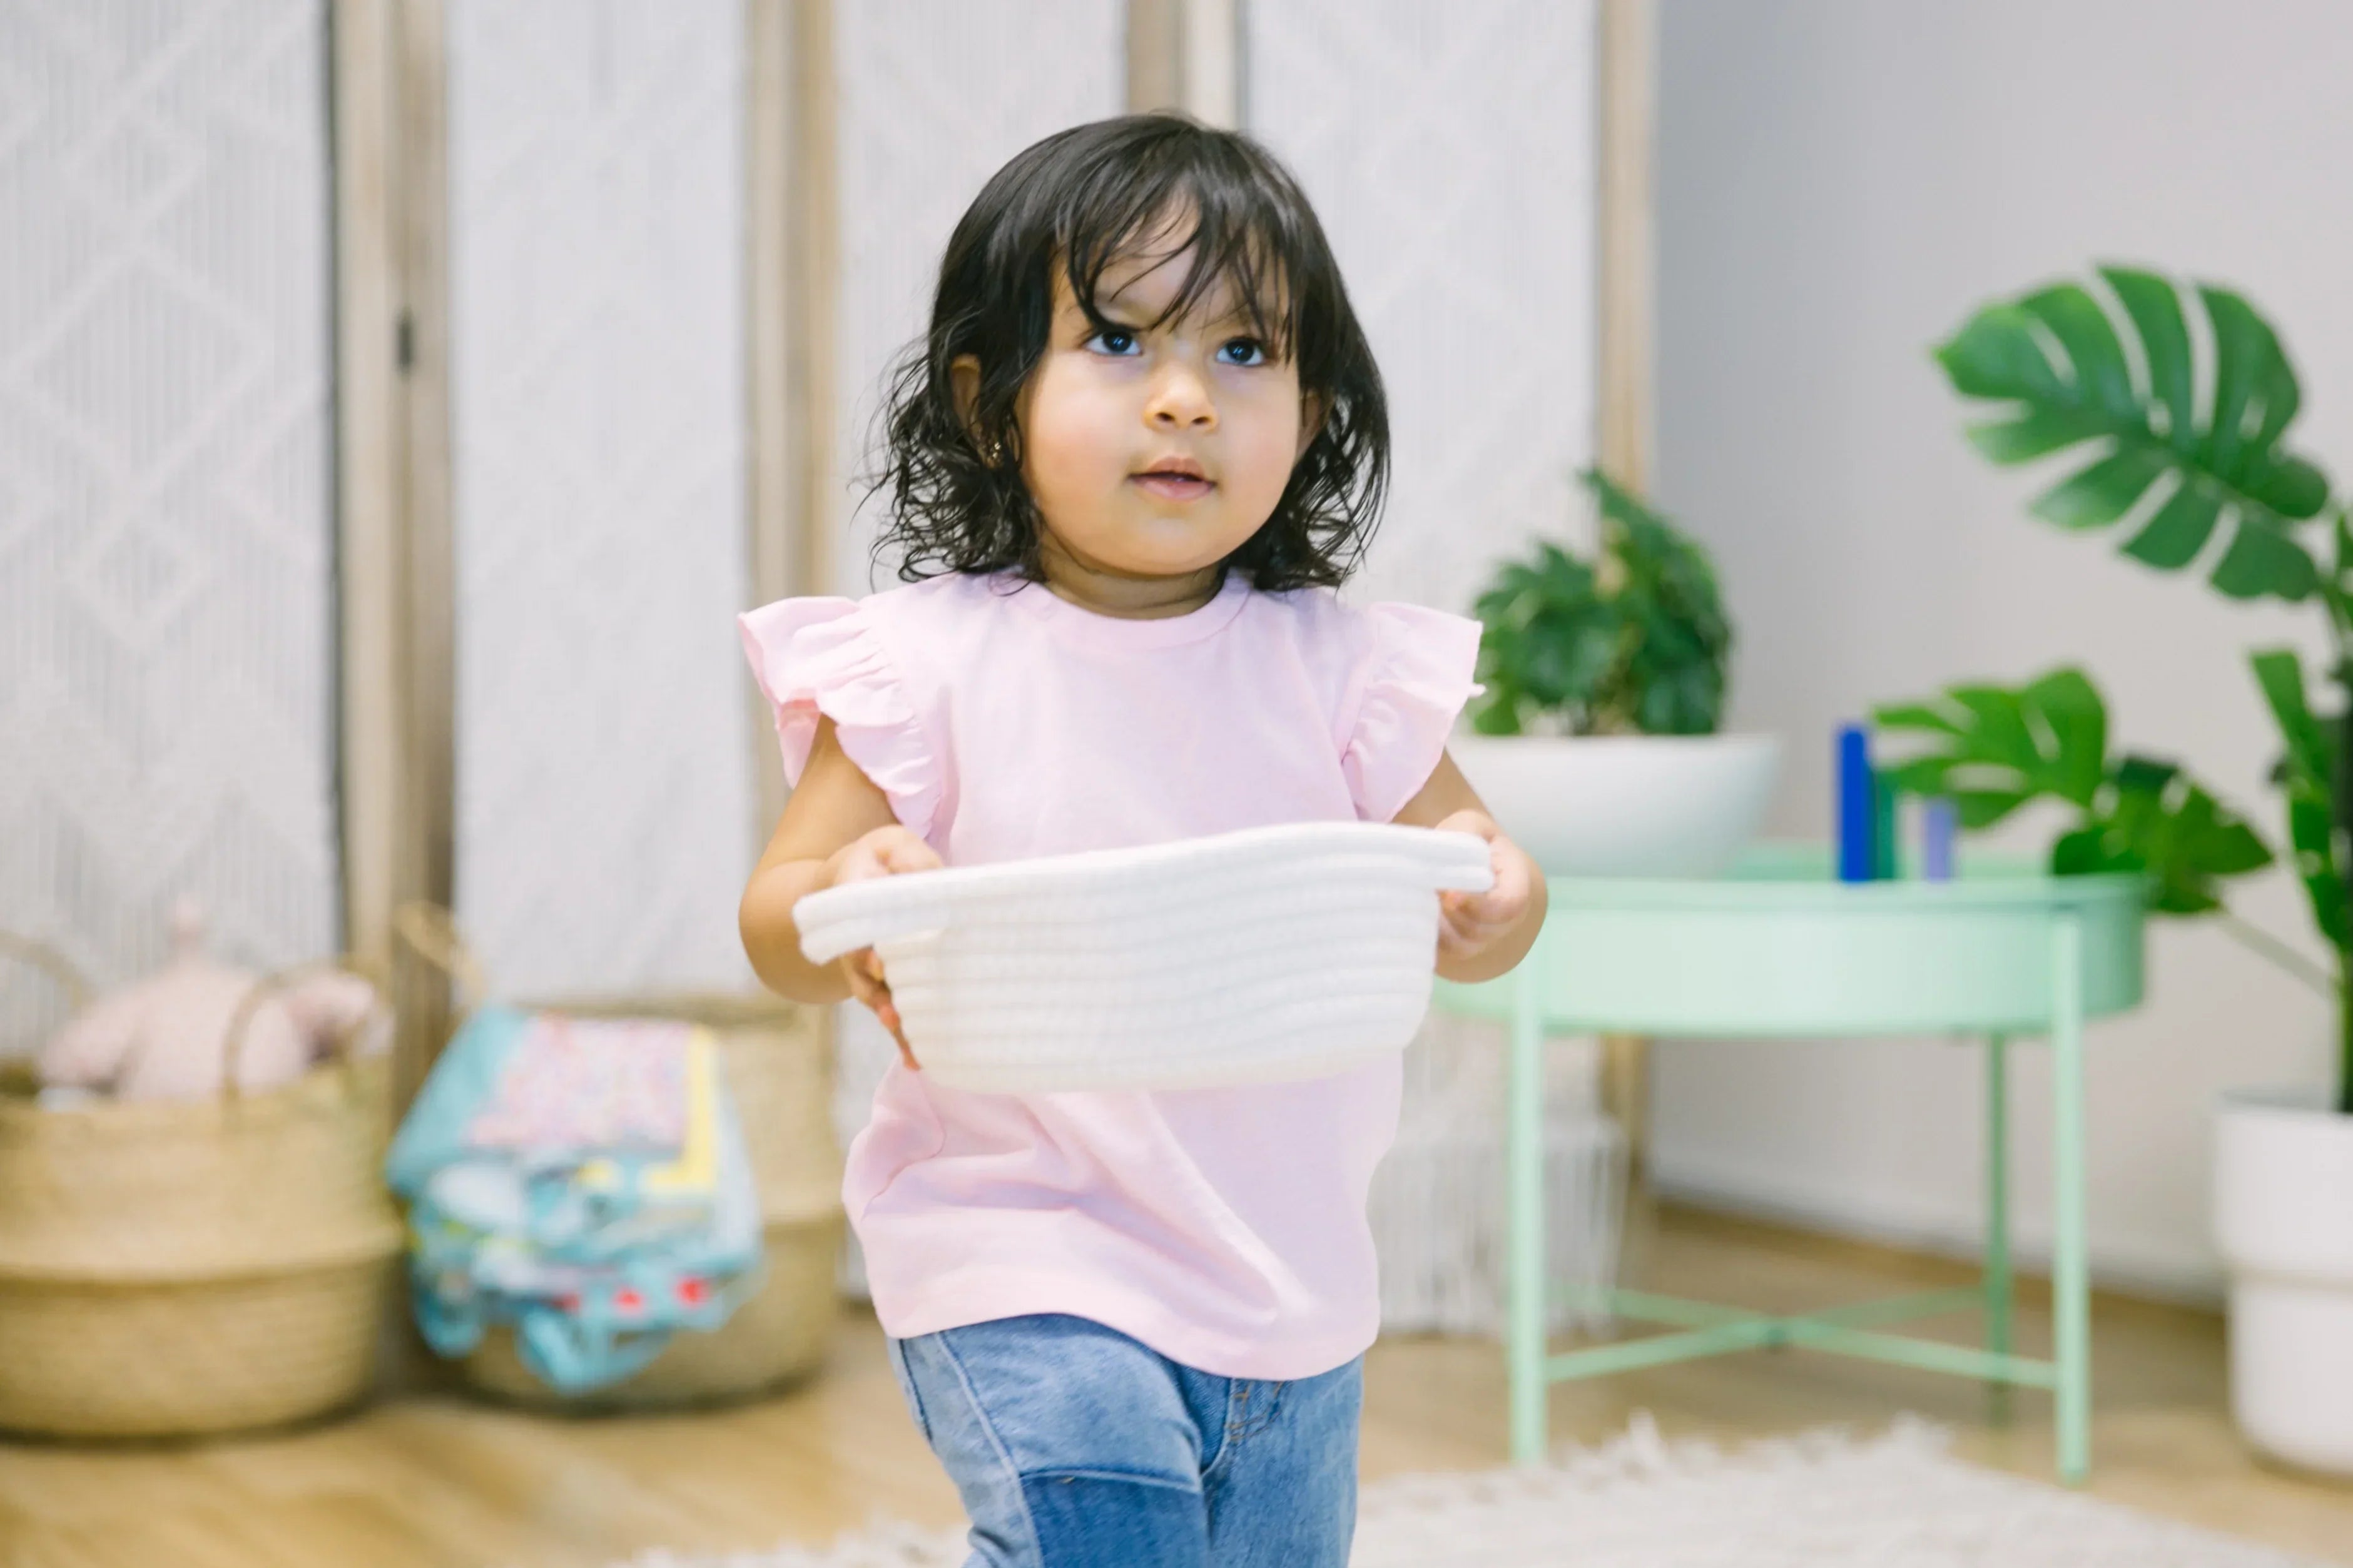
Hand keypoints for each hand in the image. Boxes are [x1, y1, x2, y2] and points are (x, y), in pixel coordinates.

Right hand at [816, 826, 942, 1068]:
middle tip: (891, 1012)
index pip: (854, 923)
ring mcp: (864, 967)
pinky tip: (916, 1060)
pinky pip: (890, 1009)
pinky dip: (901, 1036)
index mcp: (851, 898)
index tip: (879, 962)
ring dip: (891, 1021)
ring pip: (875, 996)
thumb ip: (908, 857)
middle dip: (877, 992)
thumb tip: (927, 879)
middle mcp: (852, 939)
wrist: (855, 881)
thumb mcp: (892, 843)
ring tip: (910, 1044)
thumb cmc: (883, 859)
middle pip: (861, 969)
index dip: (865, 945)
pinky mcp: (882, 983)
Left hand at [1433, 810, 1534, 960]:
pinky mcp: (1465, 943)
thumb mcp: (1468, 824)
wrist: (1462, 857)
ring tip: (1421, 900)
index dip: (1480, 905)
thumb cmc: (1469, 839)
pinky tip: (1417, 914)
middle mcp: (1507, 915)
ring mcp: (1487, 933)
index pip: (1510, 904)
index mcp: (1516, 882)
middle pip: (1484, 930)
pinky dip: (1431, 936)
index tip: (1449, 894)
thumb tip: (1445, 865)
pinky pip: (1449, 952)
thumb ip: (1462, 836)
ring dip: (1439, 927)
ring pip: (1466, 946)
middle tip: (1428, 892)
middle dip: (1452, 915)